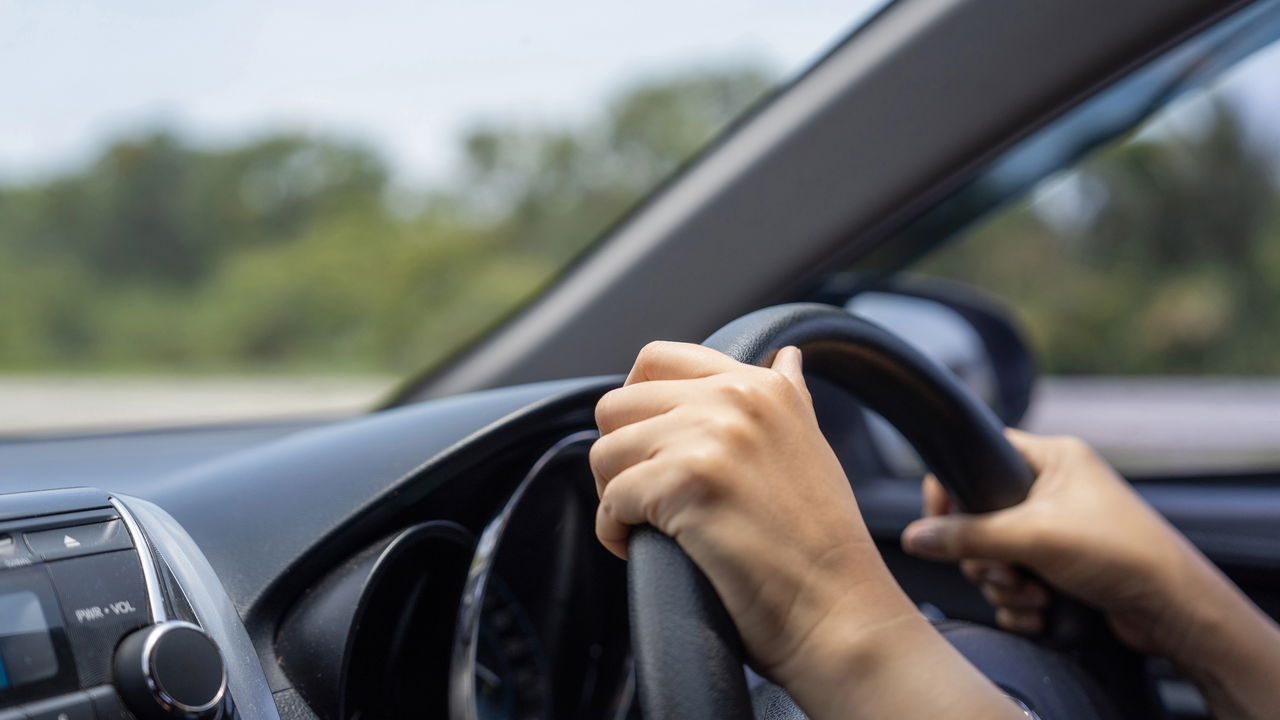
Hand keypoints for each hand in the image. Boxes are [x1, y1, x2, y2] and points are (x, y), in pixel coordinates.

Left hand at [591, 342, 908, 677]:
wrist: (838, 609)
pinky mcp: (685, 483)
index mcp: (760, 386)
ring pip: (604, 452)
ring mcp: (709, 437)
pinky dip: (613, 531)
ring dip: (612, 496)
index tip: (645, 447)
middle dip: (617, 455)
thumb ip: (788, 395)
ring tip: (645, 525)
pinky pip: (611, 500)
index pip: (657, 359)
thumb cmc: (821, 543)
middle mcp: (734, 398)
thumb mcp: (810, 445)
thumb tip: (786, 356)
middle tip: (643, 497)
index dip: (634, 404)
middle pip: (617, 406)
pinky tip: (640, 548)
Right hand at [901, 430, 1206, 656]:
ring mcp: (1058, 531)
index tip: (940, 519)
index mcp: (1053, 460)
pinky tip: (1038, 611)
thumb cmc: (1124, 553)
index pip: (982, 455)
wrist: (1175, 611)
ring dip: (1002, 582)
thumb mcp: (1033, 536)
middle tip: (1001, 568)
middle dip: (985, 554)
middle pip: (981, 516)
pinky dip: (1019, 601)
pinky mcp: (1061, 568)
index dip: (953, 487)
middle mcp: (1055, 491)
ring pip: (996, 555)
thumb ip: (967, 535)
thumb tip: (916, 536)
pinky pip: (1014, 581)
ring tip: (1030, 593)